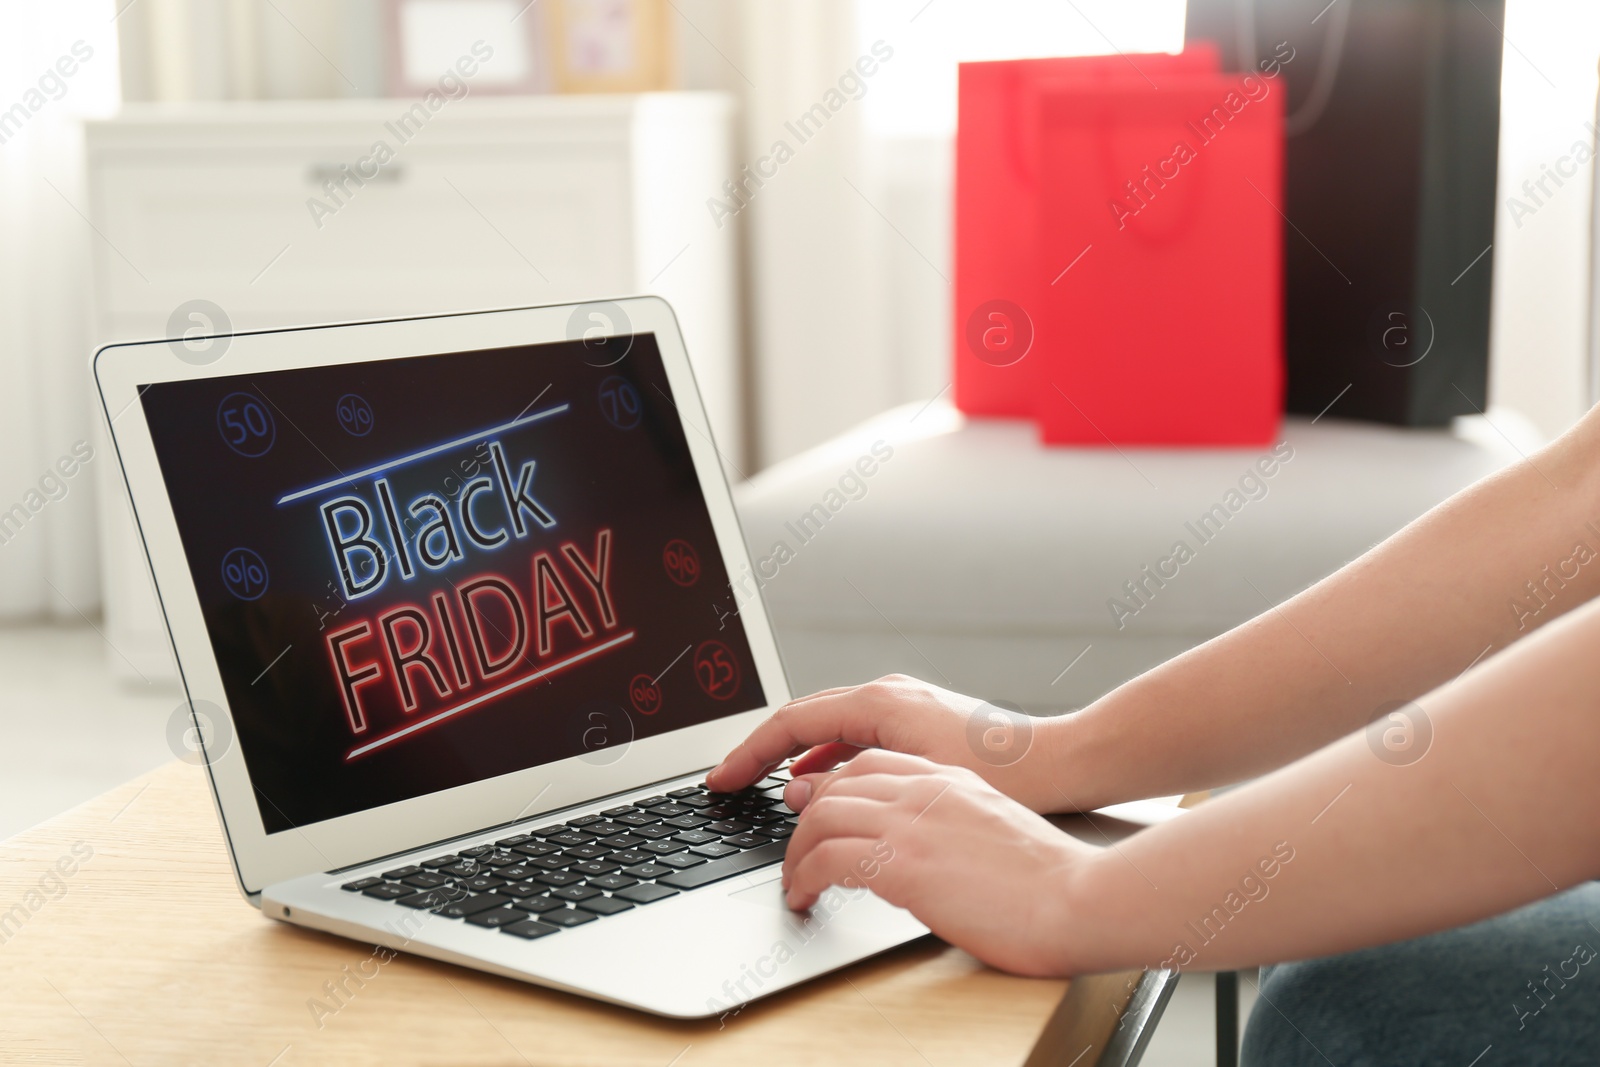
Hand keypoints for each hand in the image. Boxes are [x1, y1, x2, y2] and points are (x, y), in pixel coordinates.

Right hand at [705, 675, 1064, 811]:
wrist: (1063, 762)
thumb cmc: (1003, 772)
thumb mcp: (914, 782)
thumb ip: (848, 785)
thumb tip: (797, 791)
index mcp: (880, 702)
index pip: (792, 723)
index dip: (749, 753)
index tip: (721, 781)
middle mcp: (888, 694)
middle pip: (804, 719)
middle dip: (763, 752)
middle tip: (730, 783)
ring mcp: (903, 704)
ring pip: (829, 728)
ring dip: (796, 757)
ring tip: (768, 790)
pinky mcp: (918, 720)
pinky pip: (854, 736)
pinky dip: (828, 759)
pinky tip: (822, 786)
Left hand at [779, 750, 1095, 975]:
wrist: (1079, 899)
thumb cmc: (1049, 880)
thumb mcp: (992, 832)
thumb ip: (950, 824)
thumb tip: (922, 847)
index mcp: (948, 779)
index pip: (868, 763)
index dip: (831, 786)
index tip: (815, 811)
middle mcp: (925, 789)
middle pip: (835, 786)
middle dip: (803, 819)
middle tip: (795, 853)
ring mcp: (911, 822)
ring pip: (820, 816)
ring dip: (796, 852)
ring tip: (794, 881)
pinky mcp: (902, 861)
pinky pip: (826, 858)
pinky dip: (802, 877)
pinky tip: (803, 897)